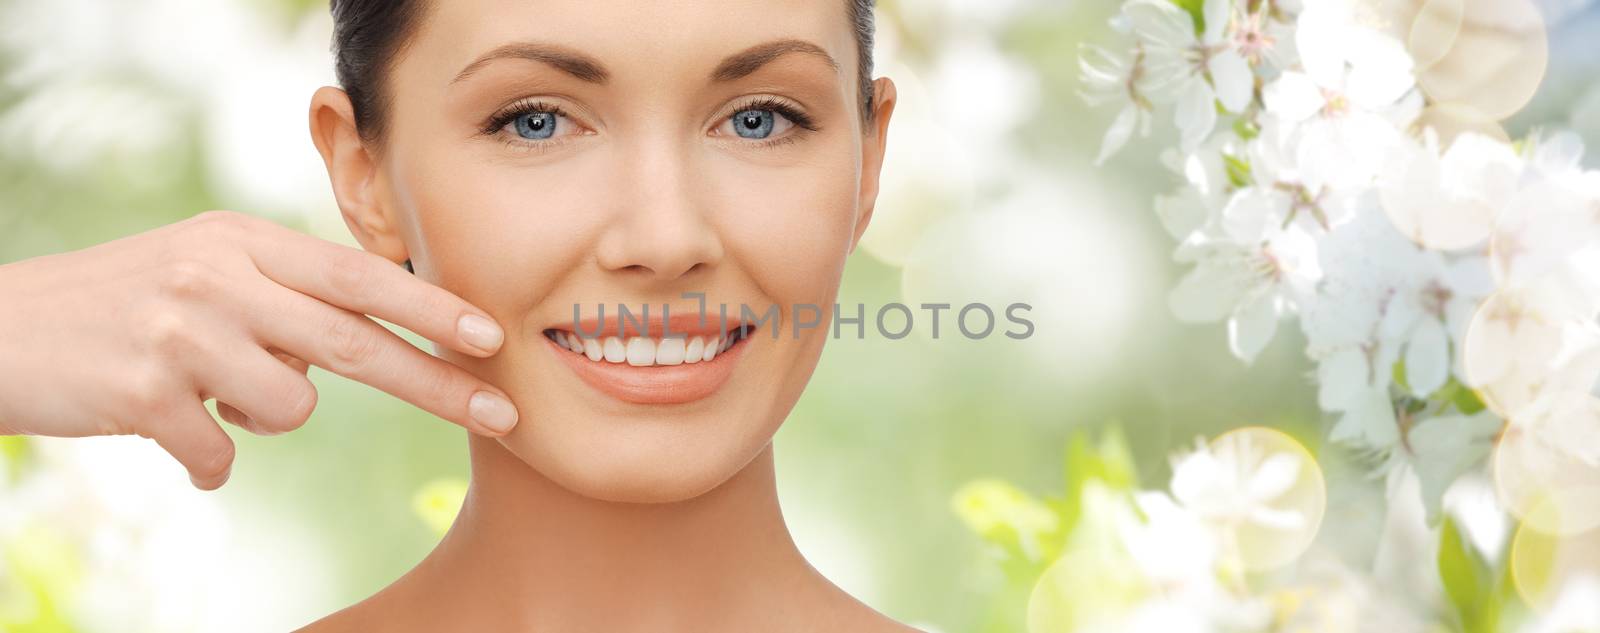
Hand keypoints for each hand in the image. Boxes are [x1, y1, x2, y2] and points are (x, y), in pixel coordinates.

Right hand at [0, 210, 519, 488]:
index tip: (490, 335)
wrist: (1, 331)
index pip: (357, 274)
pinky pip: (219, 453)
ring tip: (205, 390)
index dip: (430, 306)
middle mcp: (218, 276)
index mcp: (242, 241)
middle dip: (437, 382)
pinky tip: (163, 427)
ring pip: (290, 406)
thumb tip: (374, 341)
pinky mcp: (141, 390)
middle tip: (503, 412)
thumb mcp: (207, 269)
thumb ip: (286, 295)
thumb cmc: (126, 305)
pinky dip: (204, 459)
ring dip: (260, 415)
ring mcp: (179, 330)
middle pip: (354, 340)